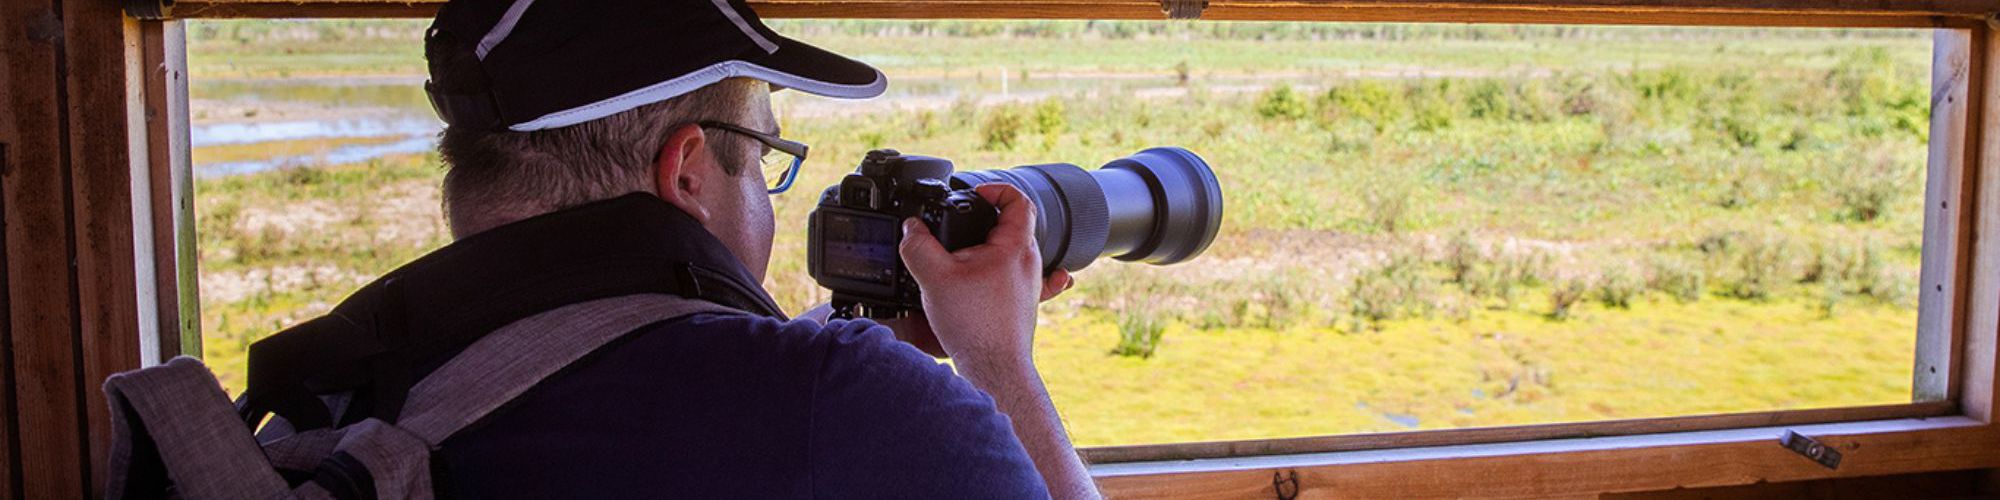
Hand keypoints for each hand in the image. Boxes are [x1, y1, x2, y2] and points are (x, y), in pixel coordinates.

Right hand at [898, 184, 1069, 367]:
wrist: (995, 369)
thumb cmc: (975, 326)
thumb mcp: (935, 278)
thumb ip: (918, 247)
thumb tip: (910, 229)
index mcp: (1015, 247)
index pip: (1018, 200)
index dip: (997, 189)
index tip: (976, 193)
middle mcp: (1029, 263)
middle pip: (1016, 225)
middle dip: (987, 219)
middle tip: (962, 224)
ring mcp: (1029, 285)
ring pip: (1015, 252)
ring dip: (993, 245)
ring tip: (968, 251)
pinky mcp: (1022, 305)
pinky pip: (1021, 278)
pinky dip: (1007, 269)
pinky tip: (997, 274)